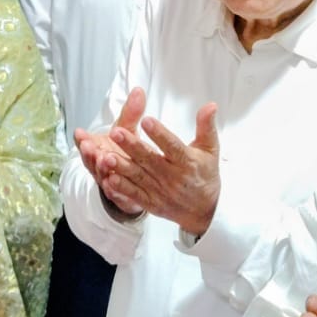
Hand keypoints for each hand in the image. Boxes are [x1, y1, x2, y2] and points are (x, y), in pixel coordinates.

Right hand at [74, 88, 146, 218]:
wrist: (133, 178)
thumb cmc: (125, 150)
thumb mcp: (127, 129)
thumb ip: (132, 112)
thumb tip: (138, 90)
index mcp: (97, 148)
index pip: (86, 143)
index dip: (82, 139)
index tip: (80, 132)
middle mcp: (98, 164)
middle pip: (91, 160)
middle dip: (89, 153)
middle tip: (90, 147)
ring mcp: (106, 180)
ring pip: (101, 175)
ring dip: (101, 169)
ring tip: (104, 160)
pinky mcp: (118, 195)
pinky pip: (114, 193)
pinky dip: (113, 189)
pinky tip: (113, 183)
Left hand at [99, 101, 220, 236]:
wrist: (205, 211)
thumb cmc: (206, 175)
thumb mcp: (210, 150)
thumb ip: (206, 127)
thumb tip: (211, 105)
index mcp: (187, 162)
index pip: (172, 146)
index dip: (159, 134)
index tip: (146, 120)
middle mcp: (172, 177)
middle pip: (149, 160)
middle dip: (132, 146)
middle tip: (116, 131)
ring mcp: (161, 191)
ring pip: (139, 177)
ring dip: (122, 167)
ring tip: (106, 155)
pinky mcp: (152, 202)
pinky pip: (135, 195)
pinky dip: (122, 189)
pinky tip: (108, 179)